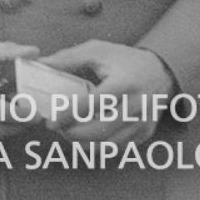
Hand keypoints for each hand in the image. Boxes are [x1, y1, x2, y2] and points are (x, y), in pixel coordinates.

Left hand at [40, 41, 174, 148]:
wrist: (160, 72)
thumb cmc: (123, 60)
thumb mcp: (97, 51)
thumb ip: (68, 58)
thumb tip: (40, 64)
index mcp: (125, 83)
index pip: (93, 104)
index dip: (69, 115)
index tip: (50, 121)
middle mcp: (137, 105)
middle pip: (100, 130)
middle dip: (72, 134)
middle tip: (56, 129)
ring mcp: (142, 122)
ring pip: (107, 145)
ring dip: (82, 143)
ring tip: (67, 132)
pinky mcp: (143, 134)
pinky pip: (116, 148)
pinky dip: (97, 146)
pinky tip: (84, 137)